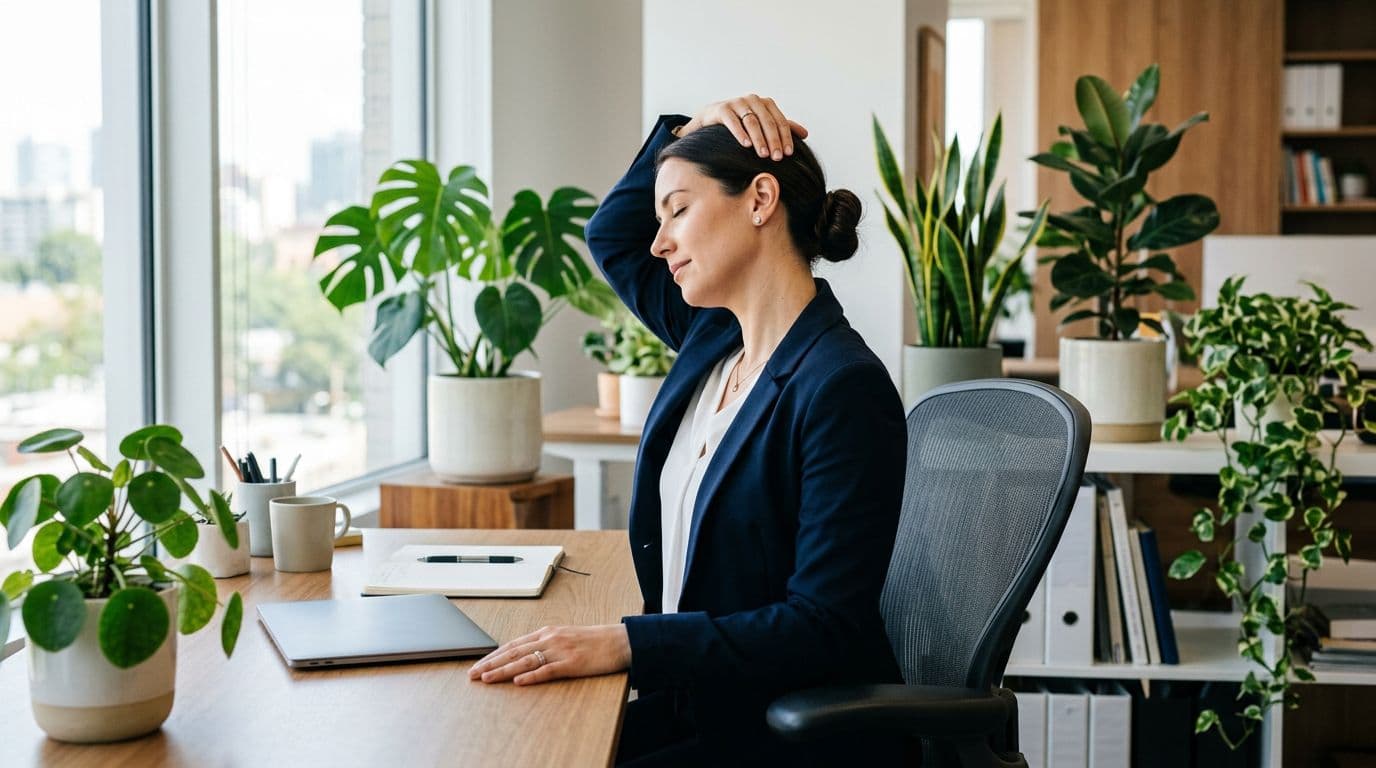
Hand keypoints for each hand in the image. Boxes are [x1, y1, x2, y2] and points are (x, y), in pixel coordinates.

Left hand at [468, 624, 630, 685]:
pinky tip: (518, 682)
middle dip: (490, 663)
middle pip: (513, 652)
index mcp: (547, 632)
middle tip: (472, 674)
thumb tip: (524, 655)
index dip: (493, 655)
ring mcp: (561, 650)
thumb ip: (545, 644)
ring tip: (487, 678)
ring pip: (525, 661)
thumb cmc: (593, 641)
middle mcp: (550, 638)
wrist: (620, 640)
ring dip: (503, 670)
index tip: (477, 664)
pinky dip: (531, 676)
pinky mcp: (572, 664)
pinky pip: (548, 670)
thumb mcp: (565, 637)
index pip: (513, 644)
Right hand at [678, 94, 808, 160]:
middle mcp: (753, 100)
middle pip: (767, 122)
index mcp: (766, 103)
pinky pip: (733, 122)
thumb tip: (806, 134)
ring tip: (763, 155)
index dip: (786, 137)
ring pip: (752, 122)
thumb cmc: (742, 122)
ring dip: (759, 139)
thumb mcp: (763, 123)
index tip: (788, 154)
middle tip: (777, 158)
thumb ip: (783, 127)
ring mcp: (737, 103)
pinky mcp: (723, 108)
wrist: (713, 117)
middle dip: (773, 141)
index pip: (780, 121)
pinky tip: (746, 145)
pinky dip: (740, 133)